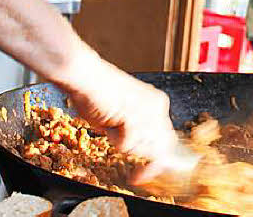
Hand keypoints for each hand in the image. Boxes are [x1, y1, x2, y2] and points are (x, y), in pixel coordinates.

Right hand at [63, 52, 180, 176]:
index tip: (144, 174)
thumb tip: (147, 157)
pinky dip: (116, 141)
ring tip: (111, 126)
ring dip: (126, 146)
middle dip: (148, 163)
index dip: (157, 161)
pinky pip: (129, 146)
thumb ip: (136, 133)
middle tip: (136, 176)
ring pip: (146, 149)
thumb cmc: (97, 94)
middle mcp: (157, 106)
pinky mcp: (135, 116)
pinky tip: (108, 122)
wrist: (84, 76)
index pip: (167, 140)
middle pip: (162, 148)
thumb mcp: (122, 116)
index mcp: (157, 103)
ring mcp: (148, 111)